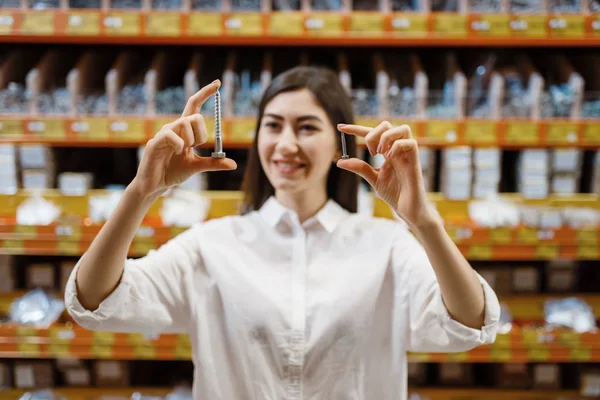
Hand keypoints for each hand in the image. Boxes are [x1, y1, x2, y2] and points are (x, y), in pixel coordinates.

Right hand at [131, 80, 236, 199]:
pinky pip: (172, 135)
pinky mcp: (155, 142)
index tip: (218, 83)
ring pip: (185, 124)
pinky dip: (180, 145)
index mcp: (184, 130)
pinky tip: (177, 153)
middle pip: (195, 117)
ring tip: (182, 152)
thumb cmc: (173, 172)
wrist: (156, 185)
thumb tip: (234, 164)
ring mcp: (164, 133)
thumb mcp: (197, 166)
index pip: (194, 105)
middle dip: (201, 134)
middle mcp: (174, 127)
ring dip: (190, 140)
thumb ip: (214, 163)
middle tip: (194, 148)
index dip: (205, 93)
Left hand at [337, 121, 438, 229]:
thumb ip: (360, 168)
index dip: (356, 129)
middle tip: (370, 152)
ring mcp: (407, 154)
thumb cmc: (394, 193)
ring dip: (386, 137)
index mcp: (387, 151)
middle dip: (373, 133)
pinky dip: (397, 146)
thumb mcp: (373, 179)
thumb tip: (339, 161)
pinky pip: (411, 143)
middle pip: (387, 125)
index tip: (340, 128)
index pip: (372, 133)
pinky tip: (389, 157)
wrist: (407, 209)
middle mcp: (397, 149)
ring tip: (378, 153)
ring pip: (403, 128)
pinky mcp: (415, 162)